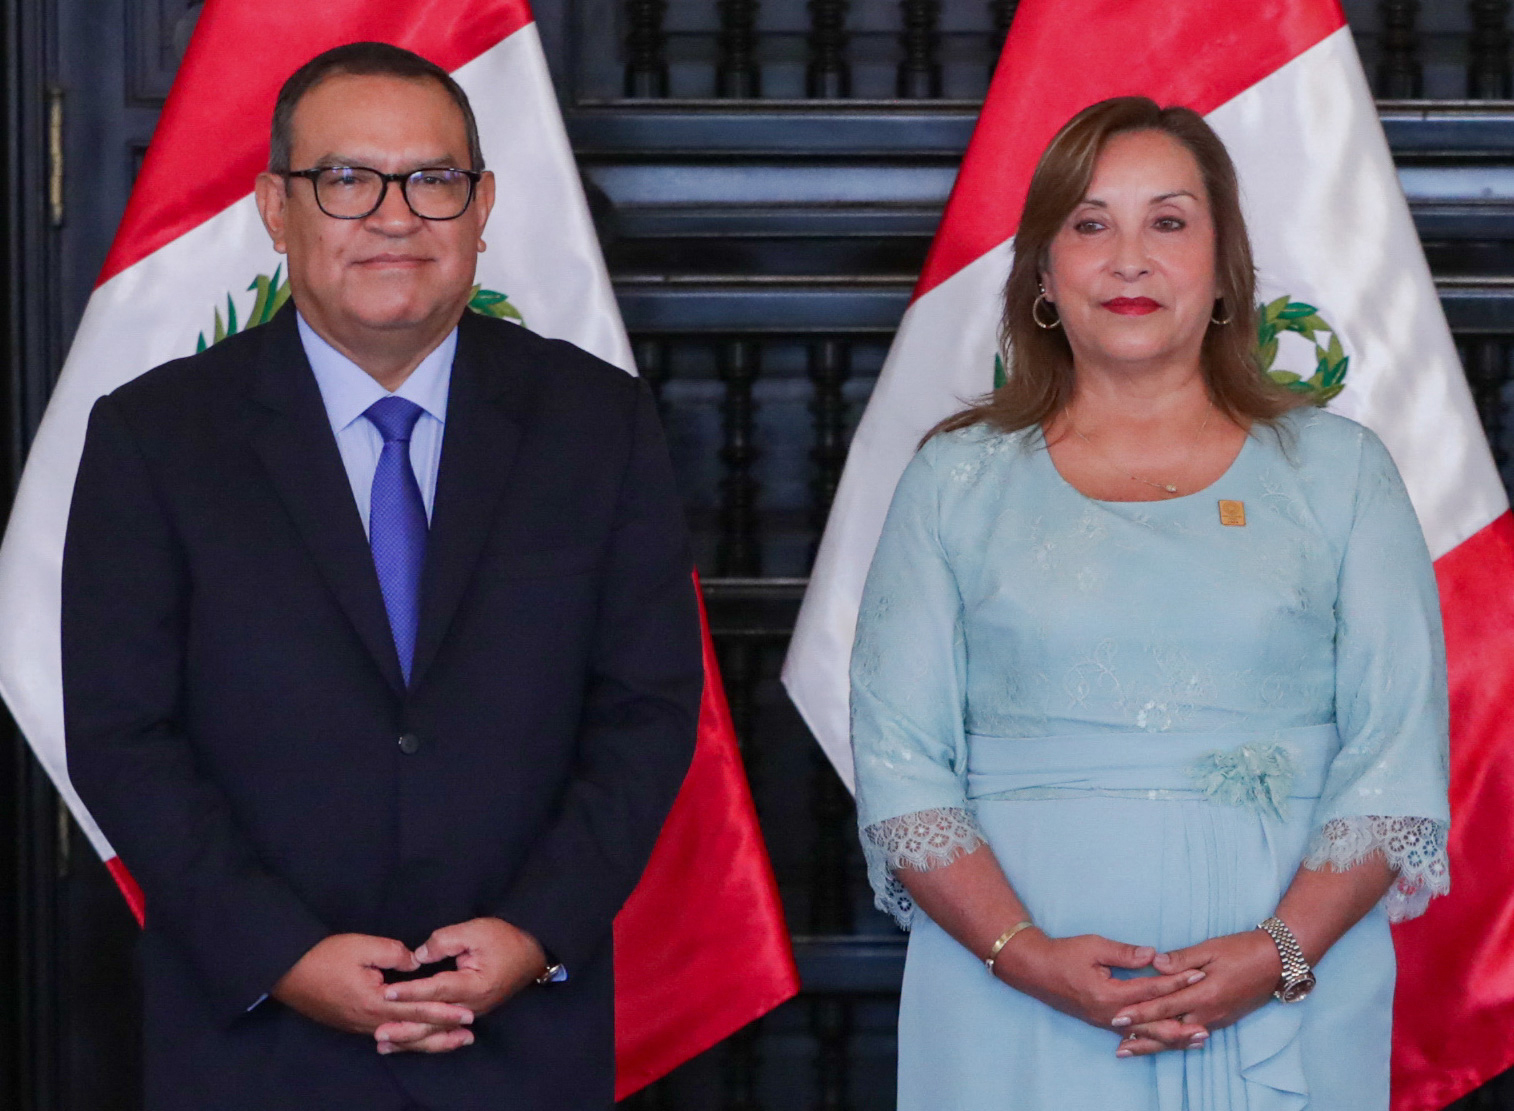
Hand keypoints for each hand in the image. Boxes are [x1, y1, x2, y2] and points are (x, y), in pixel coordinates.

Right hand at [271, 933, 474, 1045]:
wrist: (287, 972)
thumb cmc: (325, 956)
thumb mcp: (362, 946)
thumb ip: (394, 953)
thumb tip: (415, 963)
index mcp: (375, 1002)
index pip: (418, 1009)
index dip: (444, 1011)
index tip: (467, 1013)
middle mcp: (370, 1021)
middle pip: (413, 1031)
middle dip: (443, 1033)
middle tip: (469, 1035)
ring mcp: (360, 1026)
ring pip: (401, 1037)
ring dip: (428, 1040)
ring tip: (451, 1042)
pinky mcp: (353, 1024)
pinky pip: (387, 1035)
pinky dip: (407, 1039)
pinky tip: (415, 1041)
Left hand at [375, 918, 546, 1053]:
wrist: (532, 954)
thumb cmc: (504, 939)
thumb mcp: (476, 930)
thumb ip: (445, 941)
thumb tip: (418, 956)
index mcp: (474, 985)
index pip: (436, 990)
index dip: (411, 991)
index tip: (387, 993)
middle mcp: (472, 1007)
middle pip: (434, 1020)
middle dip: (405, 1027)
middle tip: (378, 1031)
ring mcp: (471, 1014)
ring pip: (437, 1031)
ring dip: (410, 1038)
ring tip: (384, 1044)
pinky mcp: (469, 1015)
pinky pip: (443, 1031)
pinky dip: (423, 1038)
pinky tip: (405, 1043)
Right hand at [995, 929, 1209, 1051]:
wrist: (1035, 970)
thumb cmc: (1064, 954)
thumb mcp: (1094, 946)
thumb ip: (1125, 953)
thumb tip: (1154, 954)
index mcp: (1110, 994)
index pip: (1151, 989)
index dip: (1176, 982)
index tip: (1199, 975)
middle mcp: (1111, 1014)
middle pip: (1153, 1023)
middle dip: (1182, 1023)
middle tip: (1207, 1026)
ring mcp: (1106, 1022)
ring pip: (1145, 1034)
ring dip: (1171, 1038)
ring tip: (1196, 1040)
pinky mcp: (1103, 1023)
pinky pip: (1133, 1035)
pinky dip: (1152, 1040)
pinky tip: (1166, 1043)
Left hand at [1108, 929, 1282, 1056]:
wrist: (1277, 962)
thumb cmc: (1242, 950)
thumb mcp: (1210, 948)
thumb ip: (1181, 959)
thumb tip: (1153, 963)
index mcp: (1204, 993)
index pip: (1164, 1006)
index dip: (1140, 1012)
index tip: (1118, 1017)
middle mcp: (1209, 1012)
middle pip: (1169, 1030)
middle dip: (1143, 1038)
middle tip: (1119, 1047)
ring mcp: (1216, 1019)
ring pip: (1181, 1037)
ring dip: (1157, 1044)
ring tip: (1134, 1049)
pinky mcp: (1222, 1020)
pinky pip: (1193, 1035)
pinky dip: (1175, 1041)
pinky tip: (1163, 1043)